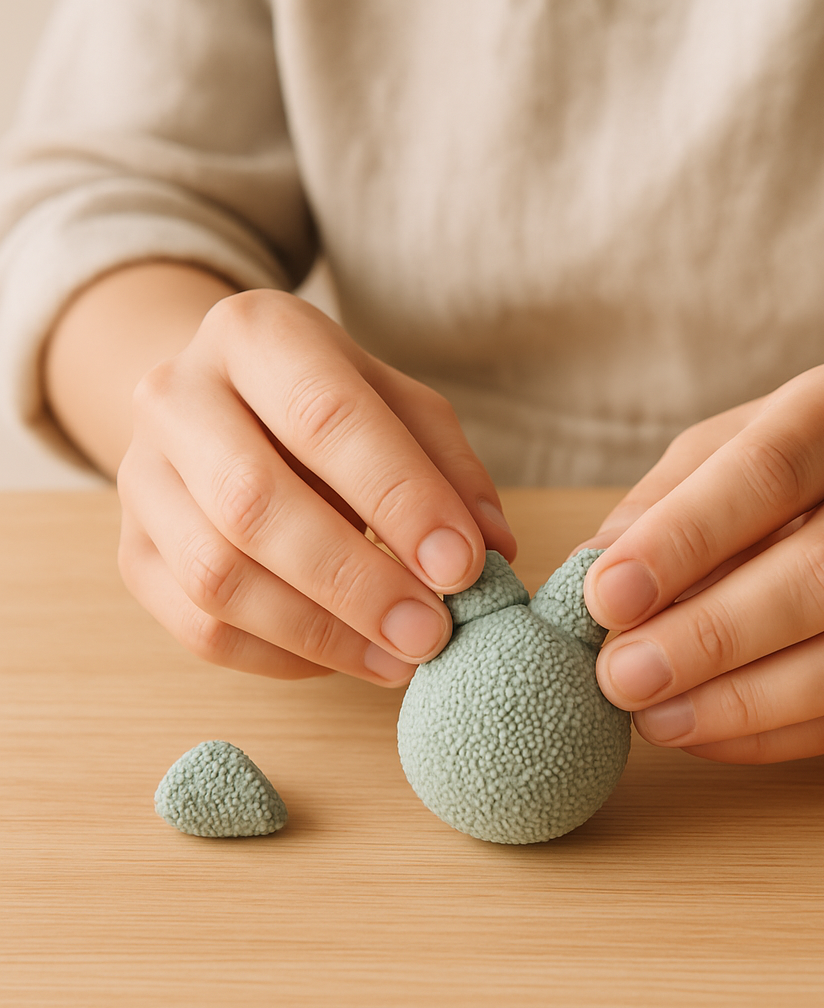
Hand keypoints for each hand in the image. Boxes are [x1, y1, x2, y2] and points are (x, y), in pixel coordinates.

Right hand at [117, 289, 515, 681]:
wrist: (222, 406)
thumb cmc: (328, 405)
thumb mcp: (398, 406)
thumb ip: (449, 468)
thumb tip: (492, 551)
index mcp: (254, 336)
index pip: (325, 416)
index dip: (399, 497)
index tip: (462, 565)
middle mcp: (177, 397)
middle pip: (254, 502)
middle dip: (355, 581)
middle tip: (431, 632)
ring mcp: (141, 479)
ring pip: (217, 576)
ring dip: (319, 633)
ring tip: (400, 658)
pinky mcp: (134, 552)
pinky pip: (197, 626)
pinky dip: (280, 656)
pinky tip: (345, 655)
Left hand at [581, 360, 823, 762]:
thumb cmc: (775, 460)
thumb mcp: (710, 452)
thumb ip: (656, 508)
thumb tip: (590, 582)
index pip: (768, 474)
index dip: (683, 542)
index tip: (605, 598)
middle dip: (710, 636)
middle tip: (620, 676)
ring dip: (742, 701)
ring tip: (652, 717)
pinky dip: (772, 732)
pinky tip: (699, 731)